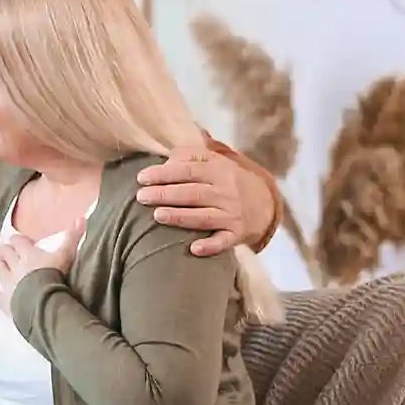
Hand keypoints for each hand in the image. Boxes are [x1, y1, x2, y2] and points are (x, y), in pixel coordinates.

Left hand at [0, 223, 75, 312]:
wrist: (42, 300)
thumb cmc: (55, 276)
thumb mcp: (66, 255)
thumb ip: (73, 237)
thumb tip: (81, 217)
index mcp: (29, 254)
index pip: (20, 242)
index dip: (18, 240)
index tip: (16, 239)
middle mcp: (16, 266)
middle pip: (6, 254)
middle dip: (4, 250)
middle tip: (2, 248)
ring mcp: (8, 283)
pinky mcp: (4, 299)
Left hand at [137, 148, 268, 256]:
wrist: (264, 203)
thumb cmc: (227, 180)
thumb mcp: (214, 161)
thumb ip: (190, 155)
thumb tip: (166, 160)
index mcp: (220, 170)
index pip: (189, 170)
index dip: (164, 173)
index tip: (141, 178)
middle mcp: (226, 192)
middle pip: (193, 193)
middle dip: (166, 194)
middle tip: (141, 197)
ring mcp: (232, 214)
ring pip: (204, 217)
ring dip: (180, 217)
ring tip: (157, 216)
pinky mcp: (236, 234)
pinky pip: (223, 241)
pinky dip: (210, 246)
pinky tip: (194, 249)